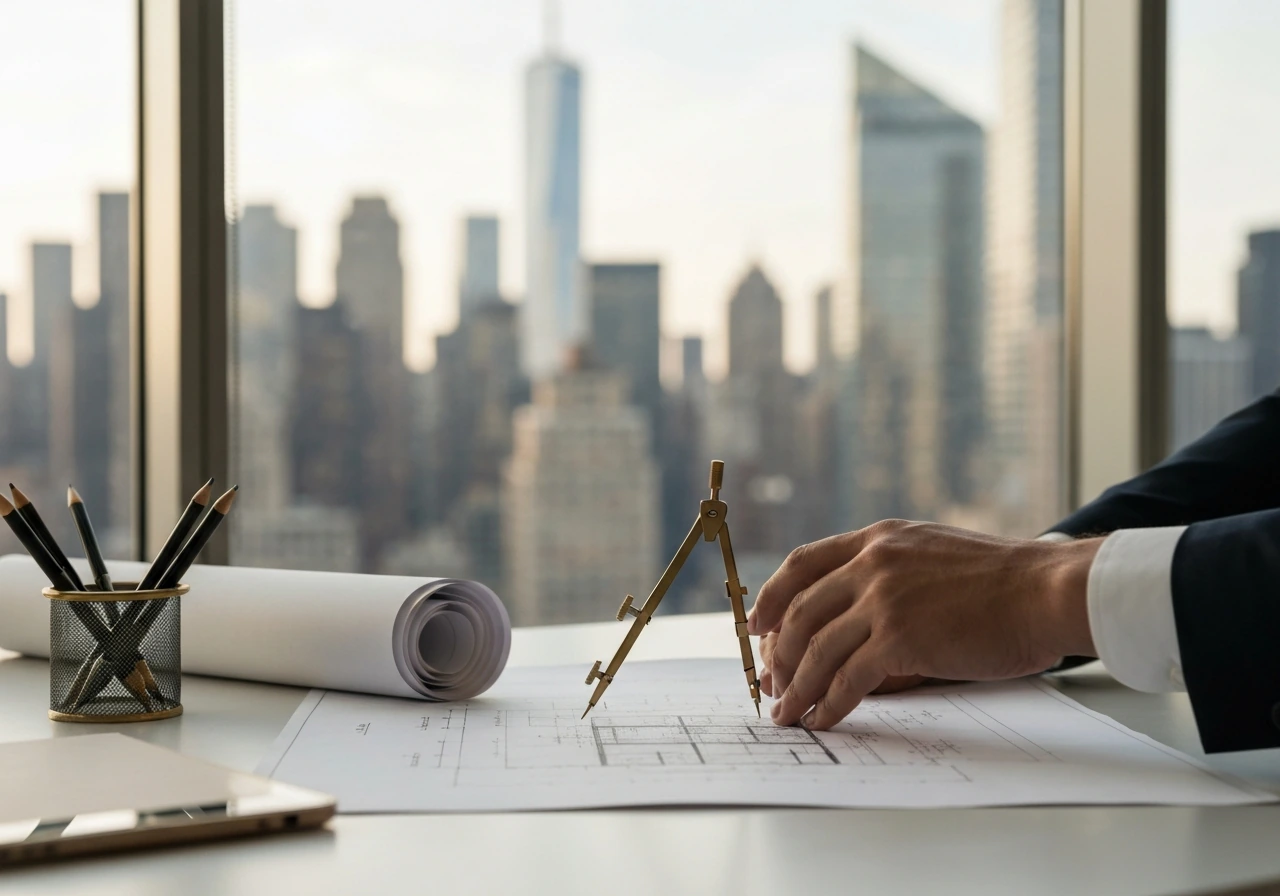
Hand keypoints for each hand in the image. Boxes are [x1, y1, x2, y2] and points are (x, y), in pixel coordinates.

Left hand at [747, 520, 1101, 729]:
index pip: (803, 562)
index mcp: (878, 539)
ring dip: (796, 686)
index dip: (773, 596)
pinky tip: (824, 718)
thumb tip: (853, 609)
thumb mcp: (931, 551)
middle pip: (801, 611)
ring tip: (787, 713)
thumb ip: (890, 569)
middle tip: (772, 684)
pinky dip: (830, 703)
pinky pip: (848, 677)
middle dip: (779, 653)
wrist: (1046, 590)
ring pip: (817, 648)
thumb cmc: (1002, 581)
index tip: (756, 625)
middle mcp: (873, 563)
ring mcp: (884, 600)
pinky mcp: (901, 638)